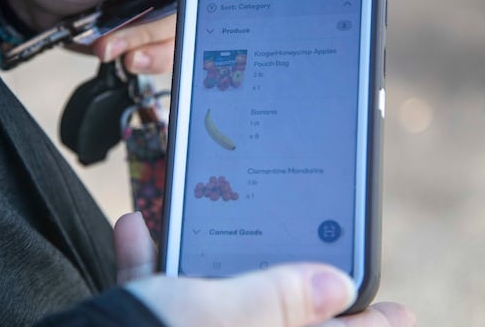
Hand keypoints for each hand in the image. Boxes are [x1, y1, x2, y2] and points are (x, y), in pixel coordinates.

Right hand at [114, 213, 416, 326]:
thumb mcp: (220, 316)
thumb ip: (278, 299)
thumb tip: (335, 284)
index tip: (400, 311)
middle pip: (274, 314)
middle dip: (287, 277)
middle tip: (316, 247)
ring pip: (211, 295)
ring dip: (204, 254)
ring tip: (212, 217)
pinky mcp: (145, 326)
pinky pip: (155, 290)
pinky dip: (145, 260)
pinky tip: (133, 225)